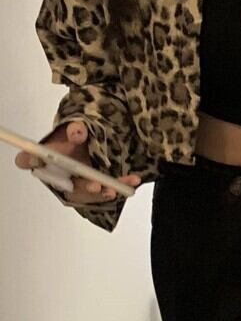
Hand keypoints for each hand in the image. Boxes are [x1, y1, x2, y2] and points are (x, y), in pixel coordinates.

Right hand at [14, 120, 141, 203]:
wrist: (93, 140)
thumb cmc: (77, 135)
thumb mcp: (75, 127)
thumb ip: (76, 128)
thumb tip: (77, 133)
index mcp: (44, 158)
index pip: (27, 160)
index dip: (30, 161)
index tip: (37, 160)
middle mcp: (57, 175)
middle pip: (63, 185)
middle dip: (81, 187)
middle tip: (94, 186)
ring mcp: (75, 184)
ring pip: (85, 193)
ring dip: (100, 193)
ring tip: (112, 191)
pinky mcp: (93, 187)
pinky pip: (105, 189)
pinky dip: (120, 185)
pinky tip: (133, 180)